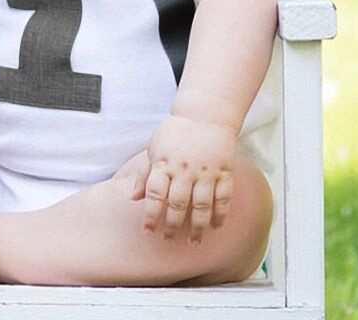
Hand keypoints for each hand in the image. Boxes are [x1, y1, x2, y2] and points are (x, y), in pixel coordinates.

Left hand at [130, 115, 236, 243]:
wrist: (205, 114)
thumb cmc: (176, 132)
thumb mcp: (154, 147)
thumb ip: (144, 173)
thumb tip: (133, 197)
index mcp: (164, 163)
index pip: (155, 194)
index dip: (150, 214)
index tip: (148, 231)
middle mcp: (184, 169)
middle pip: (178, 204)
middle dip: (172, 226)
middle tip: (168, 240)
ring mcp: (206, 171)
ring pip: (202, 205)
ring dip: (197, 226)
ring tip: (193, 241)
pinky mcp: (224, 171)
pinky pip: (224, 197)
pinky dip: (221, 214)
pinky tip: (216, 226)